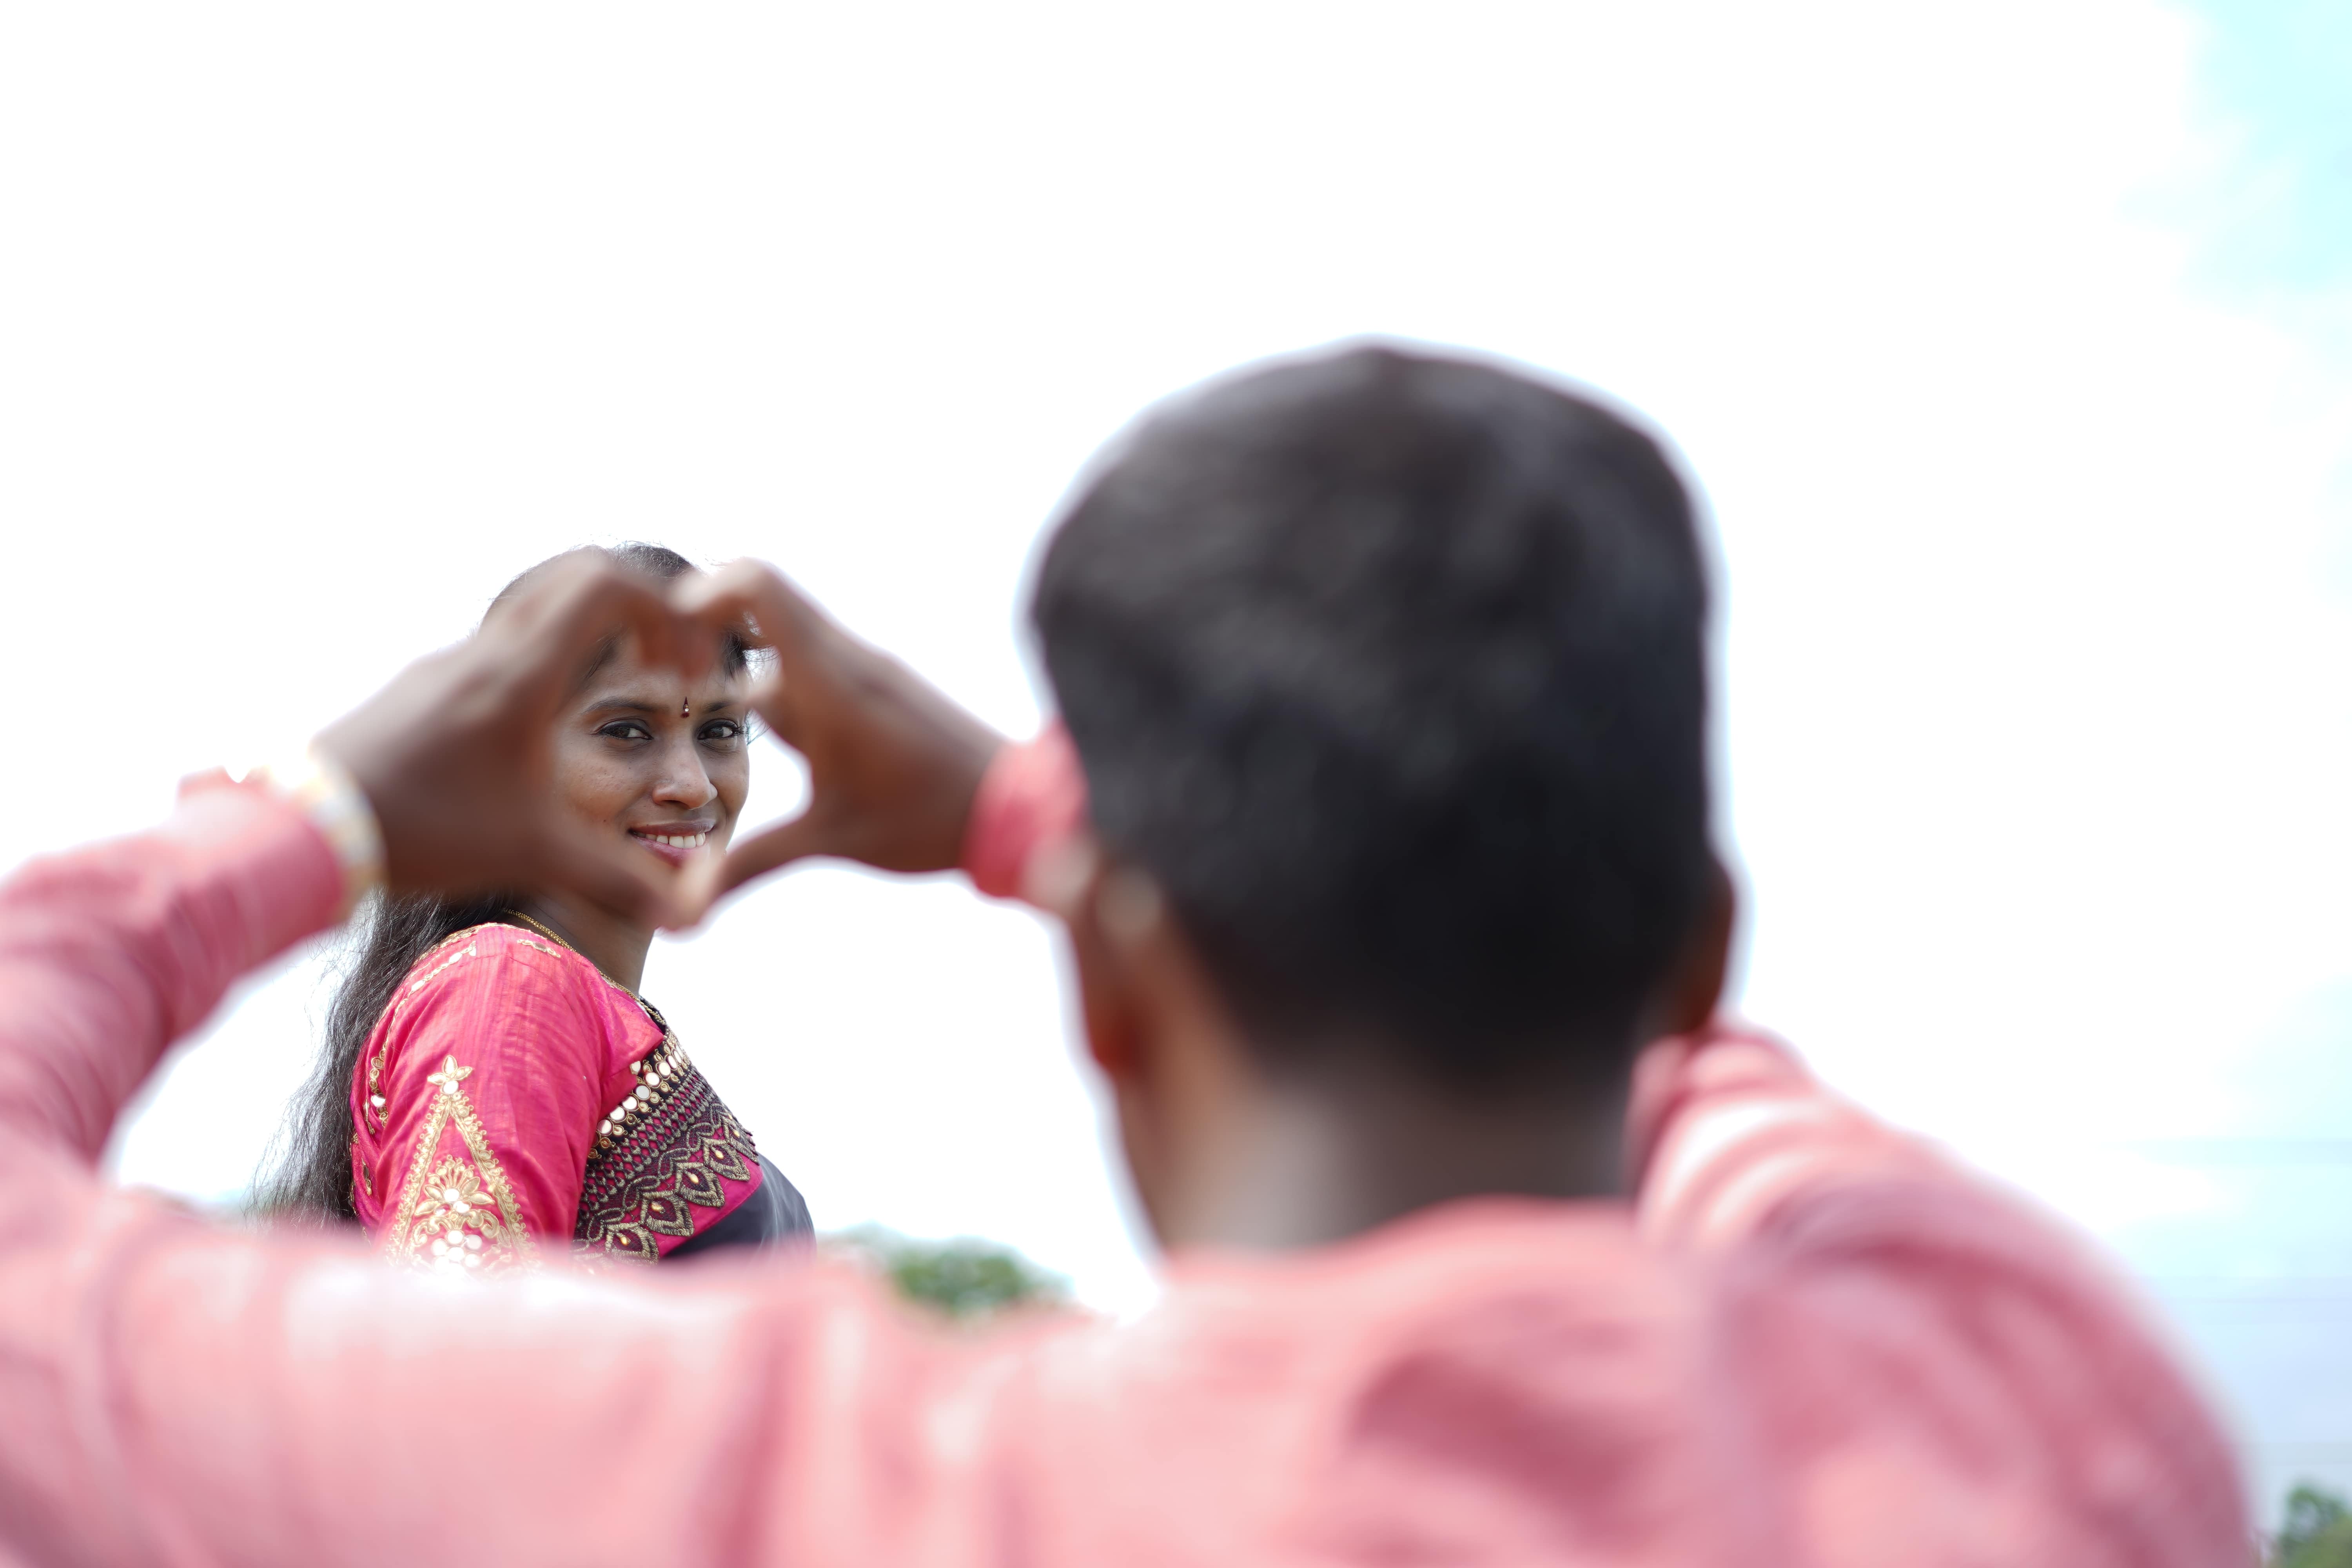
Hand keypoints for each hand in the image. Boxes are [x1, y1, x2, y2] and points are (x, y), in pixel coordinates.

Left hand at [314, 551, 711, 924]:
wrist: (304, 828)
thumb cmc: (422, 831)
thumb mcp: (531, 854)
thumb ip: (615, 880)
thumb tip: (685, 915)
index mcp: (520, 673)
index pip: (606, 584)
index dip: (665, 609)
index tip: (683, 668)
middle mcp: (484, 652)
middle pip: (575, 577)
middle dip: (638, 611)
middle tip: (662, 668)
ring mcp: (446, 665)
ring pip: (533, 610)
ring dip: (589, 635)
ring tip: (610, 698)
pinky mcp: (420, 689)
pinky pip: (497, 646)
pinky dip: (543, 661)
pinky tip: (540, 730)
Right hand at [673, 560, 1005, 907]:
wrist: (1020, 809)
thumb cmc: (930, 821)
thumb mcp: (834, 839)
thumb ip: (752, 864)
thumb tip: (685, 912)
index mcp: (831, 682)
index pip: (759, 586)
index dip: (702, 594)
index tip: (670, 644)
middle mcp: (849, 660)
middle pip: (764, 602)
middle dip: (712, 635)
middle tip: (675, 680)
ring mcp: (869, 669)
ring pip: (790, 643)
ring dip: (750, 671)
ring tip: (718, 721)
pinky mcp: (884, 687)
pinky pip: (820, 666)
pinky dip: (787, 689)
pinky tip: (780, 738)